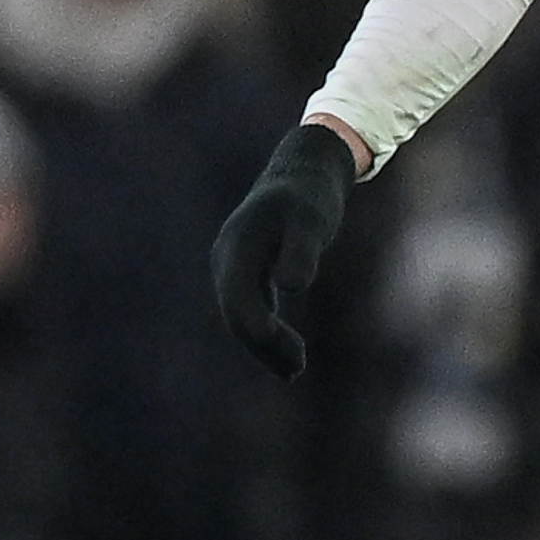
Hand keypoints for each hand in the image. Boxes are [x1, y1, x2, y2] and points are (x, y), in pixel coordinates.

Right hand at [210, 123, 357, 378]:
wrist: (306, 168)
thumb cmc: (311, 194)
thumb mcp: (311, 219)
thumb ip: (302, 250)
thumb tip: (291, 287)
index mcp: (236, 251)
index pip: (240, 303)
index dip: (262, 333)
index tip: (294, 354)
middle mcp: (228, 260)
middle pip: (237, 315)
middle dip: (263, 346)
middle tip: (296, 370)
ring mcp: (236, 265)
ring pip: (242, 314)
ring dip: (264, 343)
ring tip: (294, 369)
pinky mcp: (250, 267)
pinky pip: (250, 306)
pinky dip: (266, 328)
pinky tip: (286, 347)